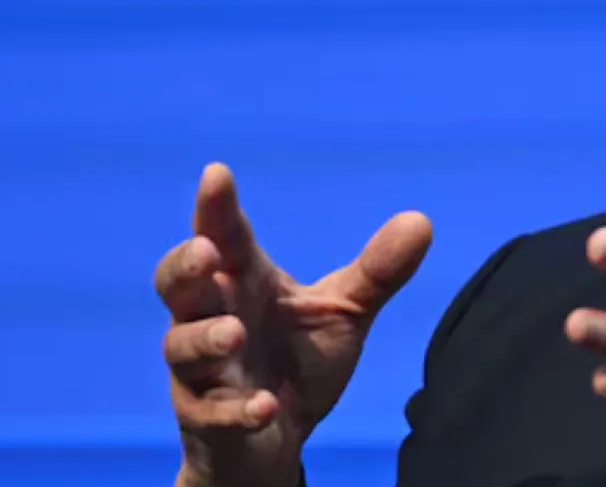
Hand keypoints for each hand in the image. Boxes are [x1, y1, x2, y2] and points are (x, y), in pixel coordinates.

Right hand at [155, 163, 431, 486]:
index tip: (217, 173)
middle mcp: (212, 317)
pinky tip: (265, 406)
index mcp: (244, 282)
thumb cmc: (298, 360)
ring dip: (205, 338)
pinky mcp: (206, 419)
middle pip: (178, 284)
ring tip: (235, 333)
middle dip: (184, 266)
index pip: (224, 237)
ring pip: (181, 347)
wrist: (277, 440)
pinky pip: (211, 414)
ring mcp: (201, 371)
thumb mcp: (343, 312)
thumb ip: (377, 271)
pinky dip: (237, 409)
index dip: (216, 208)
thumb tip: (421, 220)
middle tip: (206, 250)